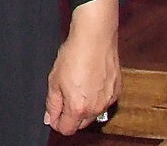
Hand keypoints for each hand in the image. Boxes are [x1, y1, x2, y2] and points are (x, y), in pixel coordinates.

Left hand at [44, 0, 120, 135]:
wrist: (95, 38)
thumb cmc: (74, 54)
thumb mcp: (54, 79)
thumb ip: (52, 103)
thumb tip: (49, 118)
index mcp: (78, 108)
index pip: (66, 129)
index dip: (57, 122)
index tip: (53, 114)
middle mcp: (96, 108)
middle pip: (80, 124)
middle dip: (70, 115)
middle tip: (63, 96)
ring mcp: (108, 101)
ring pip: (93, 113)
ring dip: (84, 105)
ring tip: (77, 84)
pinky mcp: (117, 91)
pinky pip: (104, 101)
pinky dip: (96, 96)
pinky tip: (90, 80)